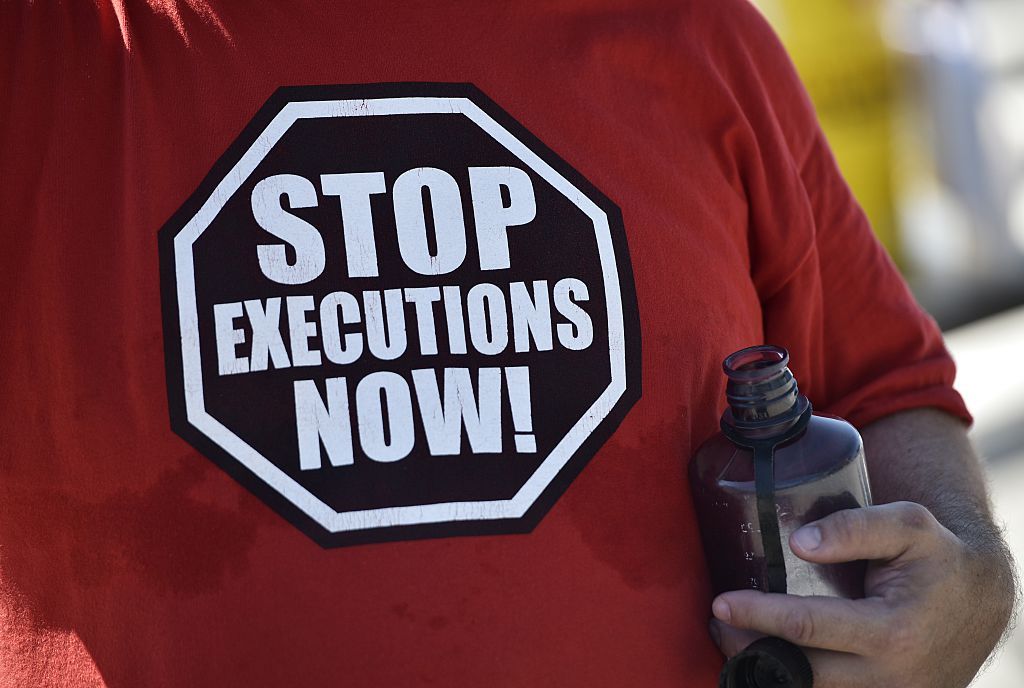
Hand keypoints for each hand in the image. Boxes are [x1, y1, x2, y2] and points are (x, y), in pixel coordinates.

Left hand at [709, 502, 1014, 687]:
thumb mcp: (908, 525)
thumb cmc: (939, 559)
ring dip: (764, 667)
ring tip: (733, 636)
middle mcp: (888, 679)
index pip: (808, 628)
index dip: (758, 615)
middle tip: (717, 621)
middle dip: (748, 647)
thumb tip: (798, 541)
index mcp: (894, 633)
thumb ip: (854, 527)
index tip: (722, 602)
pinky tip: (767, 653)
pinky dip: (792, 677)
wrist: (980, 606)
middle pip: (798, 672)